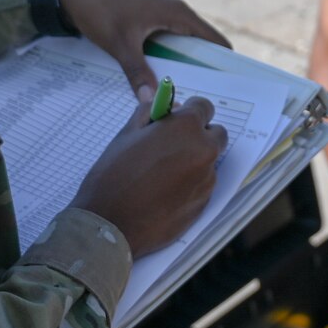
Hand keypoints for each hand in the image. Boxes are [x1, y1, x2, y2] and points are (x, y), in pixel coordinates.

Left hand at [58, 0, 230, 92]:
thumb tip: (151, 101)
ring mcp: (161, 14)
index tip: (225, 91)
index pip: (215, 41)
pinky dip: (167, 58)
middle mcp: (175, 11)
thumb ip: (137, 73)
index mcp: (178, 13)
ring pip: (181, 45)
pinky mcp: (148, 18)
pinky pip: (166, 41)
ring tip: (181, 93)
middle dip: (202, 70)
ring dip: (182, 65)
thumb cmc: (100, 9)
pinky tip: (158, 77)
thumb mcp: (120, 45)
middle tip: (199, 100)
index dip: (223, 65)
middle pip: (200, 46)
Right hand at [70, 89, 227, 257]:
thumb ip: (150, 113)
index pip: (205, 107)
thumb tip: (164, 104)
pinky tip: (165, 193)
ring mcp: (206, 180)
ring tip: (163, 174)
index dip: (190, 111)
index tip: (178, 119)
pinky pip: (202, 185)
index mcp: (186, 128)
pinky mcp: (204, 204)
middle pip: (216, 134)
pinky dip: (190, 184)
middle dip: (199, 135)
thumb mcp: (126, 135)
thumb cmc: (113, 175)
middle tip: (173, 145)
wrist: (110, 224)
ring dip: (194, 161)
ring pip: (209, 162)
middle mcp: (204, 152)